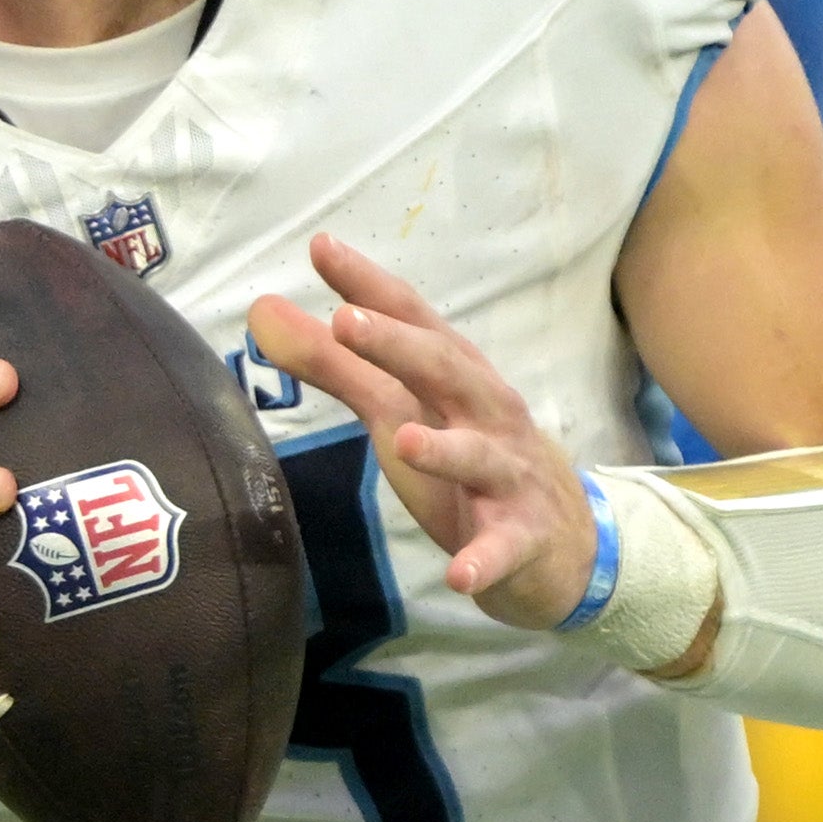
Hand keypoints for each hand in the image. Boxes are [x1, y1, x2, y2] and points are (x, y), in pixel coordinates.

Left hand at [249, 234, 596, 629]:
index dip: (368, 286)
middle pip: (447, 372)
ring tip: (403, 442)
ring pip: (481, 457)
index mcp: (454, 378)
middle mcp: (487, 416)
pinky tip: (459, 573)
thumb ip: (335, 365)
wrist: (562, 546)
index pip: (412, 321)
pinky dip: (484, 560)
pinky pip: (504, 549)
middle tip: (346, 322)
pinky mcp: (523, 538)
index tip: (321, 247)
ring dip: (446, 449)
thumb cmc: (467, 464)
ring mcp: (509, 476)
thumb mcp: (400, 411)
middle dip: (400, 346)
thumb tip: (260, 308)